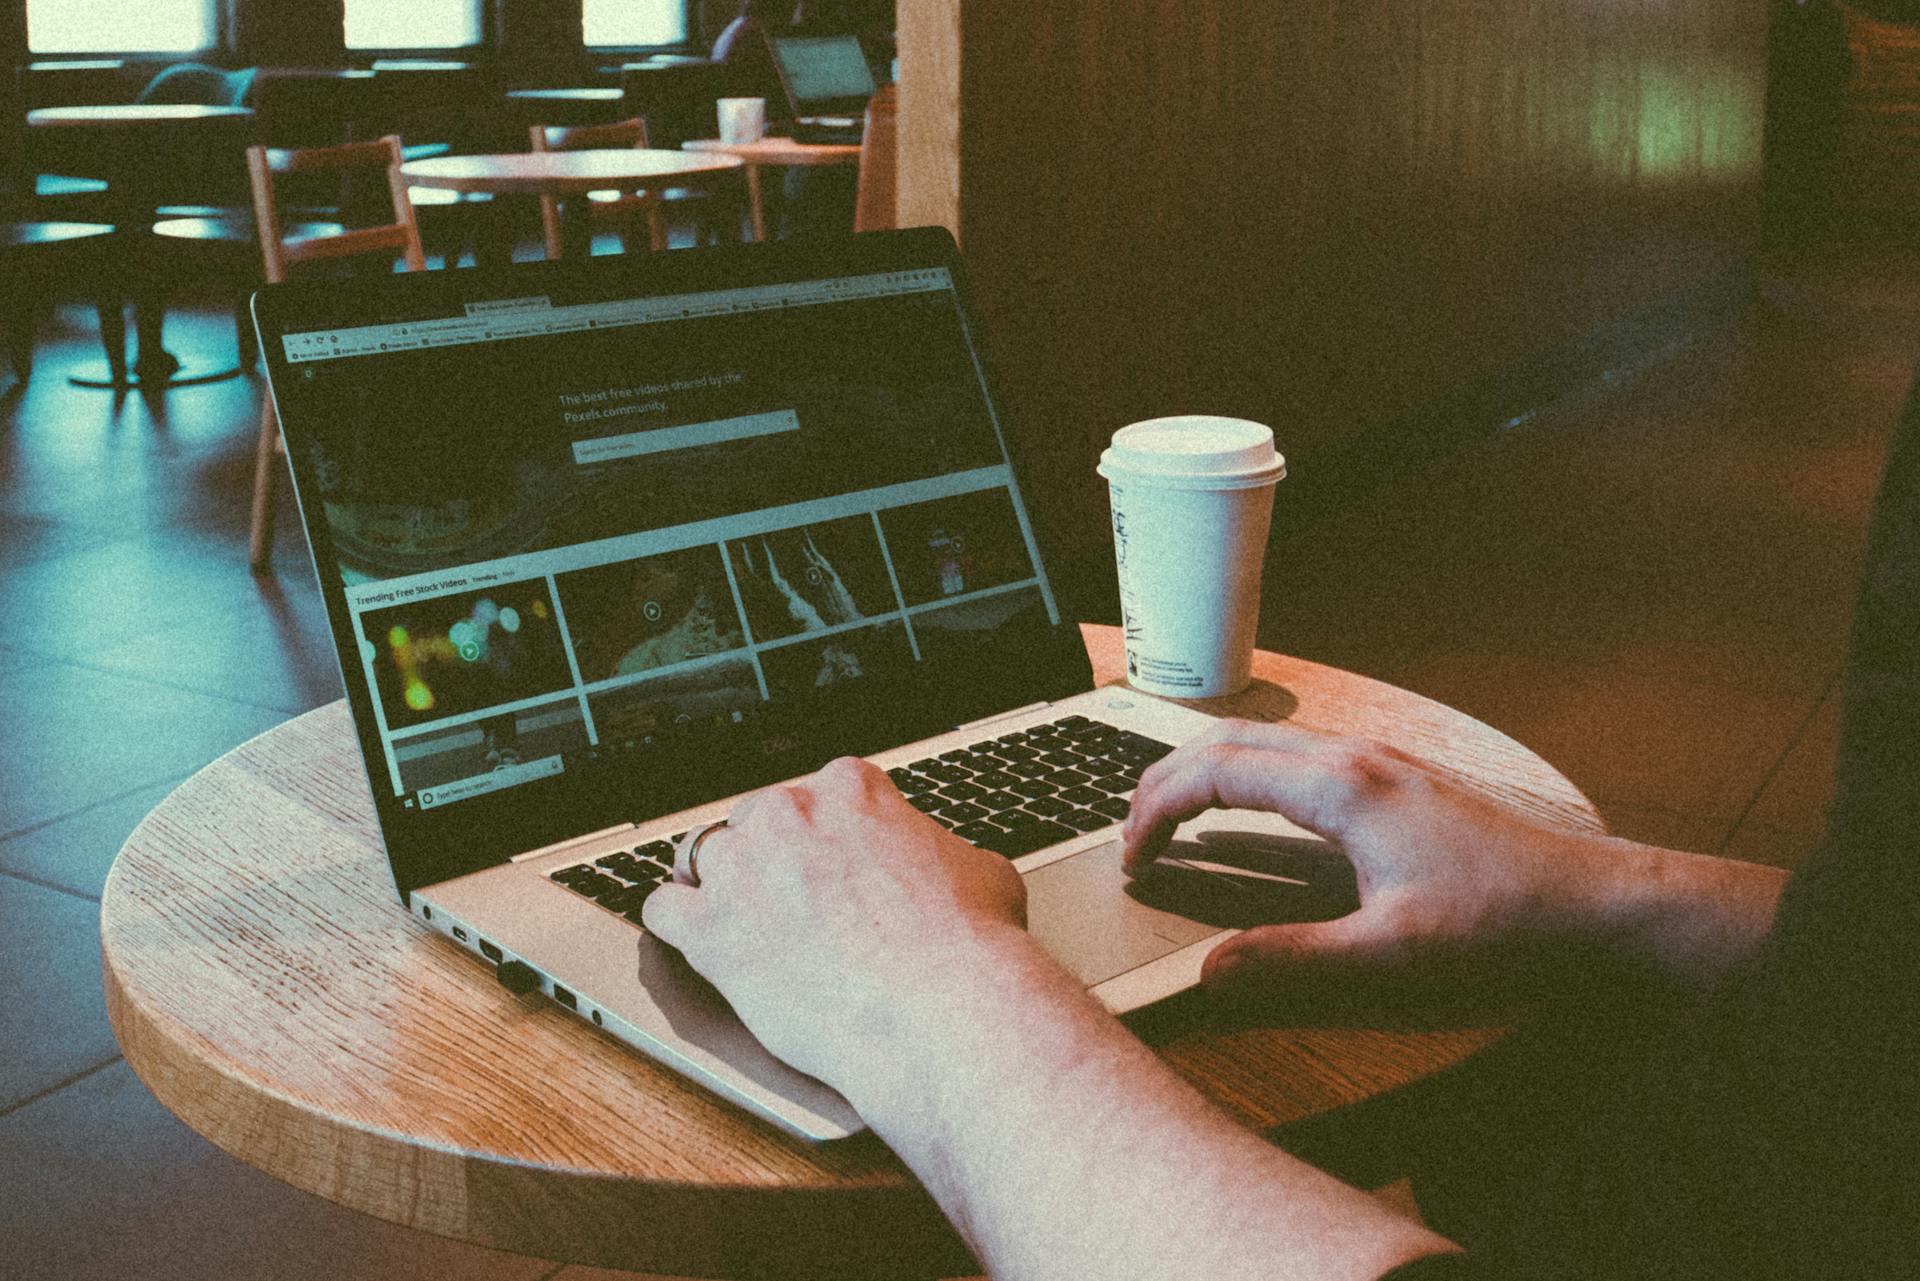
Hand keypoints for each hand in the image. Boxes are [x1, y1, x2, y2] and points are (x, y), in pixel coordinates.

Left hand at [641, 757, 1039, 1092]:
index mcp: (850, 790)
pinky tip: (693, 940)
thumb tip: (949, 867)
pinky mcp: (709, 928)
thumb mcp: (981, 871)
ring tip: (742, 924)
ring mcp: (743, 869)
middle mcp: (789, 814)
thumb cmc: (970, 948)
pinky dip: (676, 925)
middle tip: (794, 906)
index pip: (817, 796)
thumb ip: (940, 855)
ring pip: (705, 859)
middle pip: (757, 822)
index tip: (828, 865)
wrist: (943, 1012)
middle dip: (772, 861)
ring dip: (723, 889)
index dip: (822, 836)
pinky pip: (664, 909)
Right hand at [1123, 719, 1676, 1024]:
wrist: (1596, 901)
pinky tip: (1249, 815)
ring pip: (1262, 741)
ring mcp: (1378, 760)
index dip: (1156, 811)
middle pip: (1226, 741)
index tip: (1131, 858)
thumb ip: (1291, 961)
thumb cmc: (1502, 924)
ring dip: (1204, 772)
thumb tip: (1206, 973)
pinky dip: (1246, 775)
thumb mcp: (1391, 957)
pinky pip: (1295, 755)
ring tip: (1170, 822)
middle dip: (1164, 780)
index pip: (1214, 773)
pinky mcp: (1396, 776)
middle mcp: (1353, 756)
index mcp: (1340, 787)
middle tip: (1129, 837)